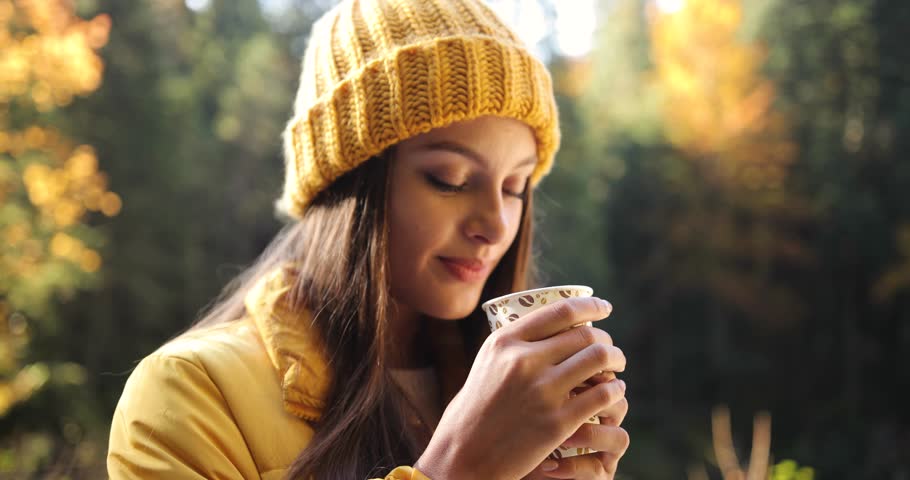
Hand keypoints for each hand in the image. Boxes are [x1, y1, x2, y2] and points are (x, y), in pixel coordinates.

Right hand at [414, 297, 625, 479]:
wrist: (464, 455)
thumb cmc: (476, 408)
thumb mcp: (487, 363)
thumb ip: (515, 345)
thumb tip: (554, 326)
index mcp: (505, 342)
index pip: (561, 311)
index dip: (591, 306)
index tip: (604, 308)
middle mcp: (524, 361)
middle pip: (584, 334)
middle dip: (605, 338)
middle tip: (609, 346)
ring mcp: (542, 391)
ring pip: (599, 358)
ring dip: (616, 358)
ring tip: (617, 365)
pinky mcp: (557, 421)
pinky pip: (602, 394)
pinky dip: (614, 388)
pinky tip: (614, 389)